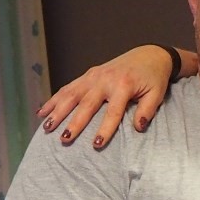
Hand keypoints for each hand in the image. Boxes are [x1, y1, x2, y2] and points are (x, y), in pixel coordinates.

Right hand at [38, 44, 178, 147]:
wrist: (149, 55)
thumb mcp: (157, 94)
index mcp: (123, 86)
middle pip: (86, 105)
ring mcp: (93, 76)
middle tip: (64, 140)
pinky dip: (54, 99)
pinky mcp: (87, 74)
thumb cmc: (153, 78)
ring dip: (57, 111)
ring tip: (46, 127)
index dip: (104, 129)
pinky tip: (42, 111)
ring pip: (71, 95)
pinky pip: (68, 88)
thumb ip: (147, 110)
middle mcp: (105, 80)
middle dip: (74, 123)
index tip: (96, 144)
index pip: (112, 112)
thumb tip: (138, 128)